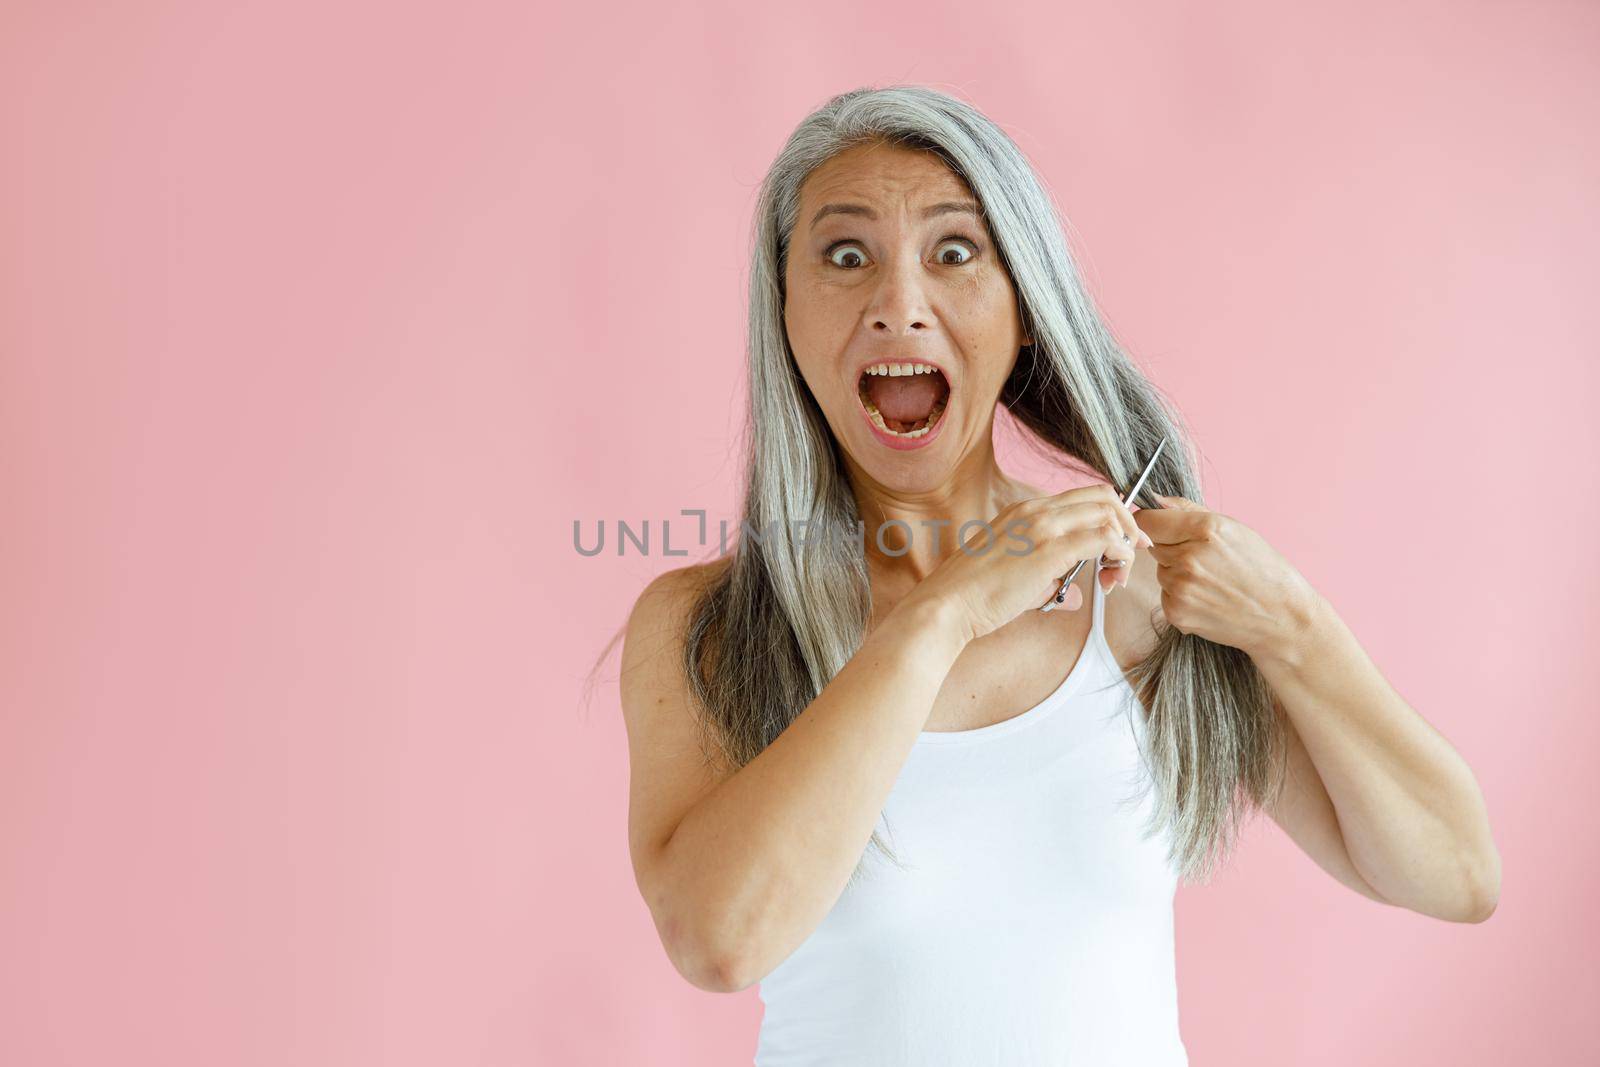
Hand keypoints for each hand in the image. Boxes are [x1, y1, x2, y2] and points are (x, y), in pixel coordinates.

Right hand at [905, 483, 1154, 645]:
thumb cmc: (973, 595)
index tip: (1120, 542)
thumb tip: (1074, 595)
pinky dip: (1118, 552)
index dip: (1110, 515)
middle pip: (1102, 496)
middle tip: (1133, 550)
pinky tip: (1113, 572)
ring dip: (1124, 540)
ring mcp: (1041, 526)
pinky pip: (1101, 538)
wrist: (947, 604)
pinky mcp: (1048, 549)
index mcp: (1023, 510)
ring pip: (1106, 513)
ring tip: (1119, 570)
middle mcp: (1034, 509)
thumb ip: (1050, 580)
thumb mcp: (1015, 576)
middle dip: (1127, 522)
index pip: (1082, 496)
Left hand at [1133, 493, 1317, 660]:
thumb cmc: (1262, 569)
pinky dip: (1180, 595)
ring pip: (1160, 570)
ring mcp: (1181, 588)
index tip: (1157, 526)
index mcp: (1205, 529)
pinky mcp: (1177, 613)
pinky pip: (1165, 595)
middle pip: (1152, 545)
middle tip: (1202, 558)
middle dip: (1170, 547)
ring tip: (1211, 580)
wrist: (1281, 616)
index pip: (1148, 520)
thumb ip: (1189, 510)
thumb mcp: (1234, 528)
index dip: (1151, 522)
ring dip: (1176, 572)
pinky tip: (1207, 598)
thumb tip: (1156, 501)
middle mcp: (1189, 558)